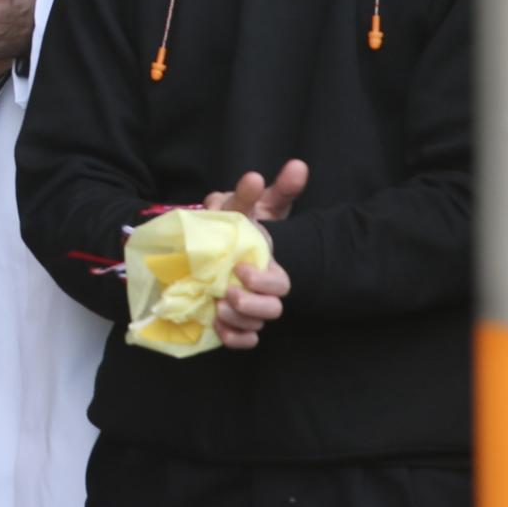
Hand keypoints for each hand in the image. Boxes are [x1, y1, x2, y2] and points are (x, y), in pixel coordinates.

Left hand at [203, 160, 306, 348]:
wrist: (209, 243)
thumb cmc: (236, 223)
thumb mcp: (250, 204)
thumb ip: (271, 190)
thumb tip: (298, 166)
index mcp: (267, 265)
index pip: (280, 284)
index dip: (264, 282)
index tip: (240, 270)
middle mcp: (261, 289)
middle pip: (273, 310)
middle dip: (252, 306)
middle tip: (227, 293)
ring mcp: (247, 306)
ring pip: (256, 327)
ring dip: (238, 322)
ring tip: (217, 308)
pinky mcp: (232, 319)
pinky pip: (242, 340)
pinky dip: (233, 338)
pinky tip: (217, 328)